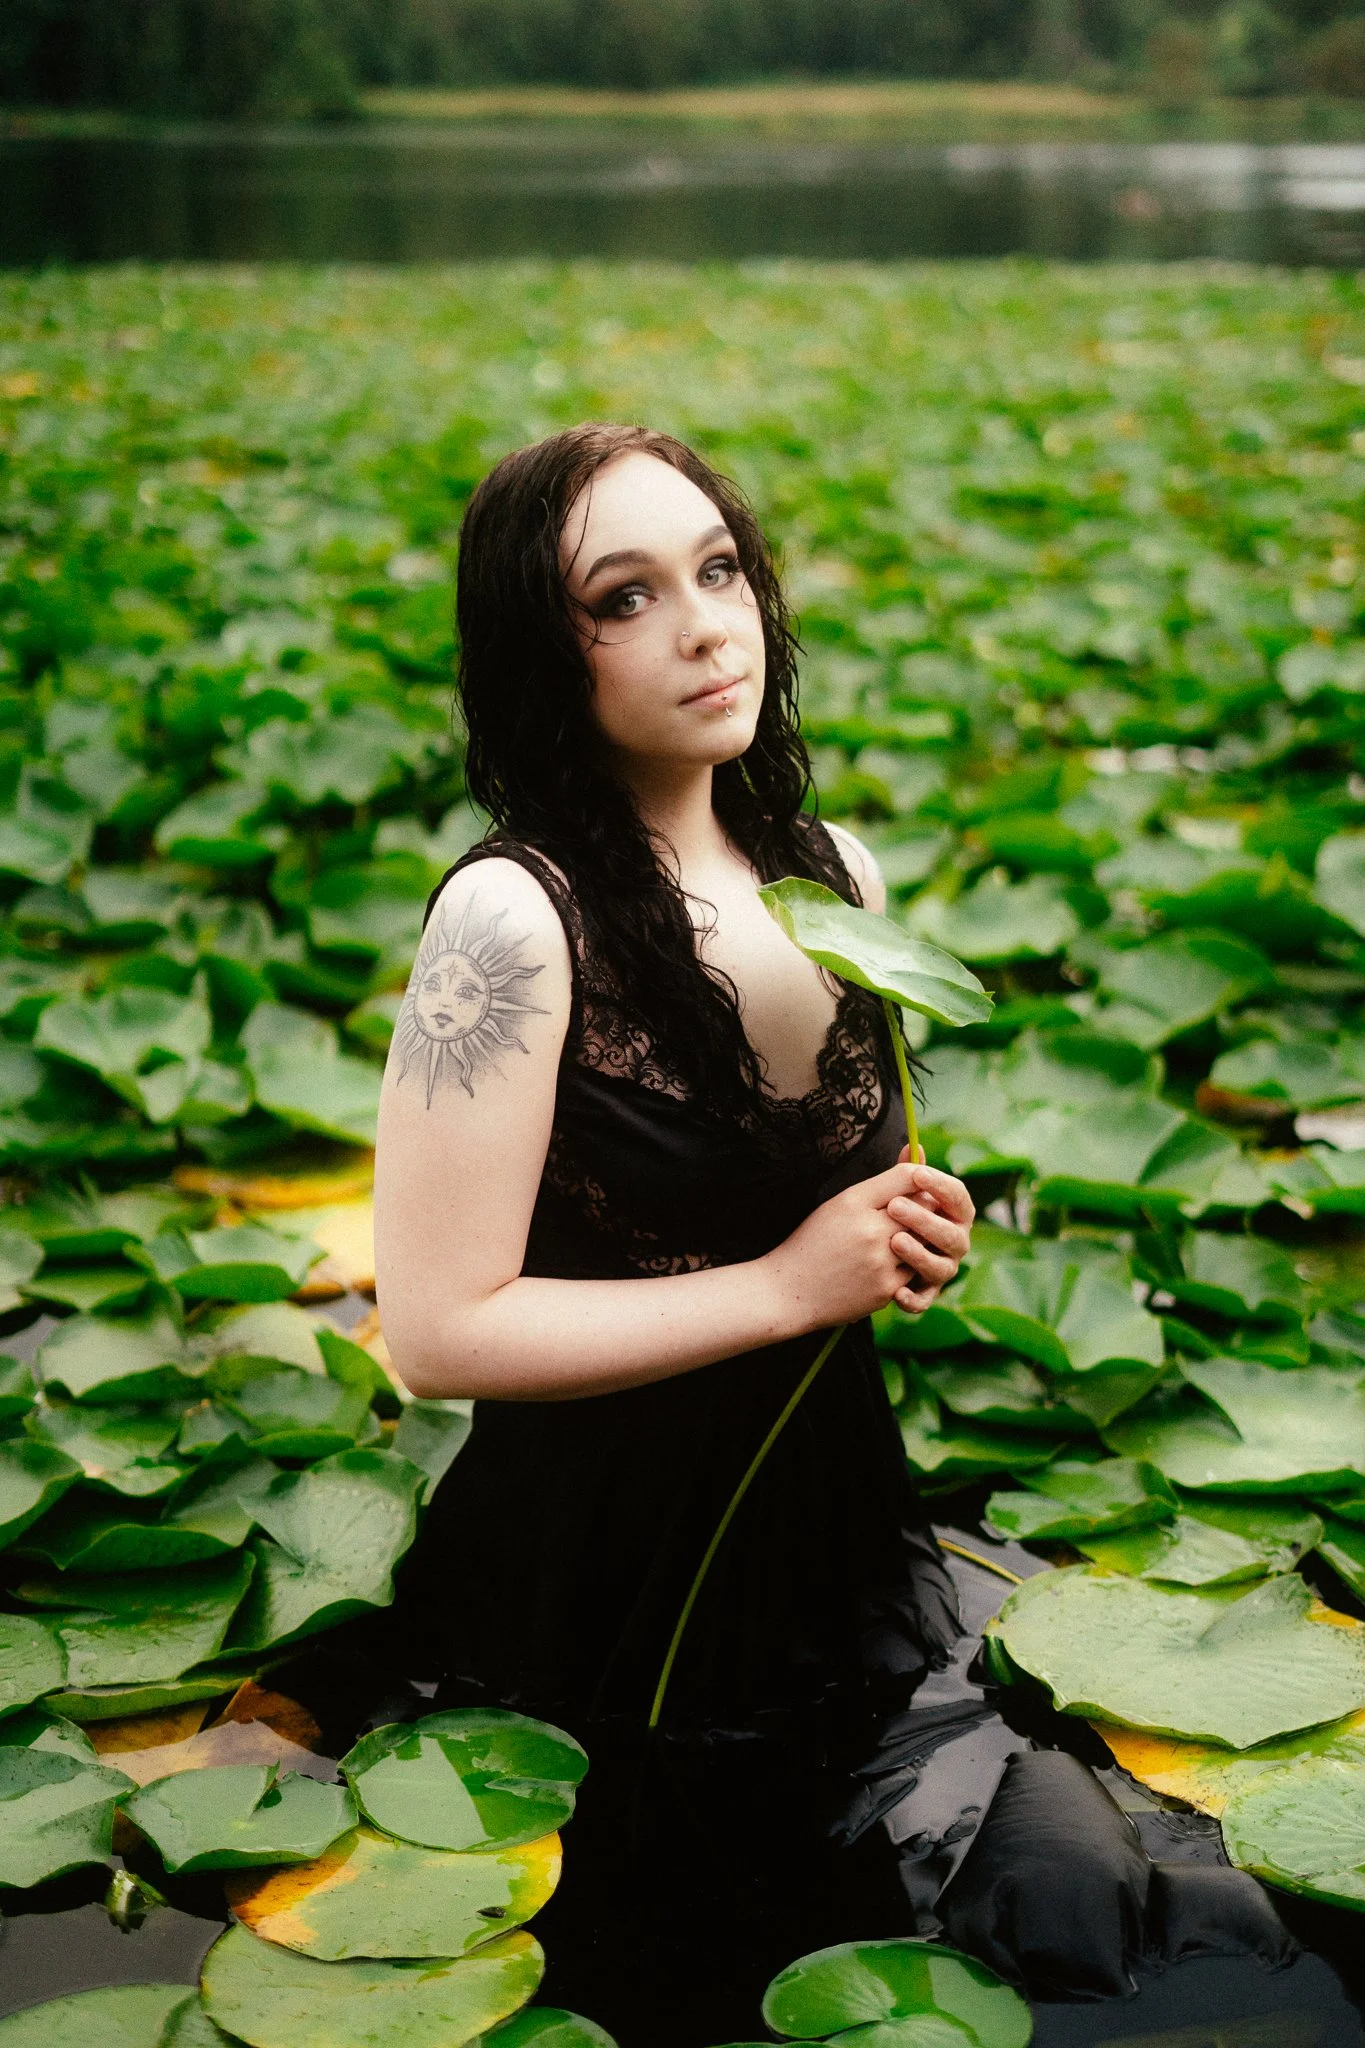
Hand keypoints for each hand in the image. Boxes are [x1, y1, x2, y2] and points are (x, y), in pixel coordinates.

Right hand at [766, 1159, 944, 1333]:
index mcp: (854, 1201)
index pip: (906, 1176)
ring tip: (903, 1239)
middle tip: (921, 1212)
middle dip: (925, 1208)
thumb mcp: (839, 1205)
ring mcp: (880, 1262)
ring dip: (920, 1239)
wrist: (790, 1291)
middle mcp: (870, 1230)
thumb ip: (879, 1186)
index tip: (919, 1185)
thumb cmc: (815, 1241)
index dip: (920, 1177)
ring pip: (924, 1241)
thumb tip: (918, 1165)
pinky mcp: (886, 1289)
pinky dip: (908, 1266)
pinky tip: (887, 1265)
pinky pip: (916, 1270)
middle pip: (922, 1208)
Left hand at [885, 1146, 972, 1315]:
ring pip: (942, 1268)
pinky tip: (896, 1292)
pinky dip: (913, 1299)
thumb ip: (904, 1175)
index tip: (918, 1174)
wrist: (856, 1258)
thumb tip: (912, 1146)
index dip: (941, 1186)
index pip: (958, 1198)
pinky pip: (924, 1301)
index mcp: (951, 1213)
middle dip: (926, 1220)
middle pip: (952, 1234)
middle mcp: (953, 1242)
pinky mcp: (924, 1294)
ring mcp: (941, 1269)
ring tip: (894, 1242)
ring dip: (920, 1255)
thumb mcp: (889, 1194)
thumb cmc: (884, 1218)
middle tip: (895, 1207)